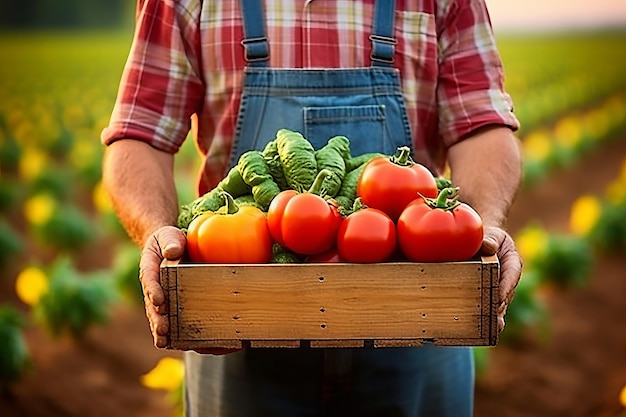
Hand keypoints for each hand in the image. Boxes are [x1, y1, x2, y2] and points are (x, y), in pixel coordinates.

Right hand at [140, 226, 185, 348]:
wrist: (170, 248)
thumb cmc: (171, 241)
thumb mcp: (169, 236)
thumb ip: (171, 241)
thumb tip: (173, 250)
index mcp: (150, 268)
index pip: (150, 279)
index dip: (153, 290)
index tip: (158, 300)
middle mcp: (153, 287)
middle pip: (152, 305)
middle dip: (157, 318)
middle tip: (162, 329)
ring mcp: (160, 300)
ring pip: (158, 318)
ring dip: (162, 331)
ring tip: (166, 342)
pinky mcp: (170, 307)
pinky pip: (172, 323)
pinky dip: (178, 334)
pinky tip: (188, 345)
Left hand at [479, 226, 522, 332]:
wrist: (484, 241)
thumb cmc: (489, 236)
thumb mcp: (492, 234)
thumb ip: (490, 239)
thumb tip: (486, 246)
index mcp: (512, 263)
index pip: (511, 274)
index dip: (506, 287)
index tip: (500, 298)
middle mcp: (508, 279)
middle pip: (506, 295)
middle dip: (501, 308)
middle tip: (496, 320)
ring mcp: (500, 288)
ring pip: (499, 304)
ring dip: (496, 316)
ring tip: (493, 329)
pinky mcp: (490, 294)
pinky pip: (490, 306)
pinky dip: (486, 317)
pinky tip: (480, 330)